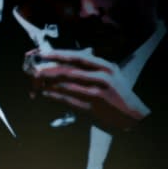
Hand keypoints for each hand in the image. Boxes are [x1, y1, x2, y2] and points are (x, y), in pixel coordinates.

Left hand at [23, 47, 150, 131]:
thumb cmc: (120, 94)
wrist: (133, 115)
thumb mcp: (113, 74)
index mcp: (105, 66)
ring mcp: (97, 92)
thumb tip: (83, 53)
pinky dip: (56, 96)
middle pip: (68, 70)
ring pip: (66, 85)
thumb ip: (97, 65)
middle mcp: (102, 76)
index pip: (77, 57)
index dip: (58, 54)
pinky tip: (46, 94)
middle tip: (35, 71)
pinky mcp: (93, 106)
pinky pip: (69, 100)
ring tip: (37, 83)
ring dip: (49, 84)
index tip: (43, 54)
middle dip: (49, 71)